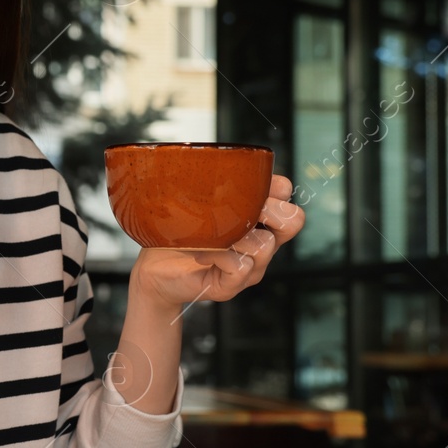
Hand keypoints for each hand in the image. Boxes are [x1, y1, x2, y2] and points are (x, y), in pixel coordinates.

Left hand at [128, 174, 304, 313]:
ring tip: (210, 236)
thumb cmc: (177, 234)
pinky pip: (241, 267)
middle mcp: (260, 244)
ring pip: (265, 245)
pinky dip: (219, 255)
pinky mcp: (232, 285)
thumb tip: (222, 162)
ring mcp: (249, 267)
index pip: (286, 194)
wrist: (154, 270)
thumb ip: (214, 186)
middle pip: (293, 220)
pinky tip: (201, 253)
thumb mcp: (197, 203)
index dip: (273, 185)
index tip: (245, 184)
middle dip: (269, 208)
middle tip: (237, 210)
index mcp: (258, 222)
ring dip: (235, 235)